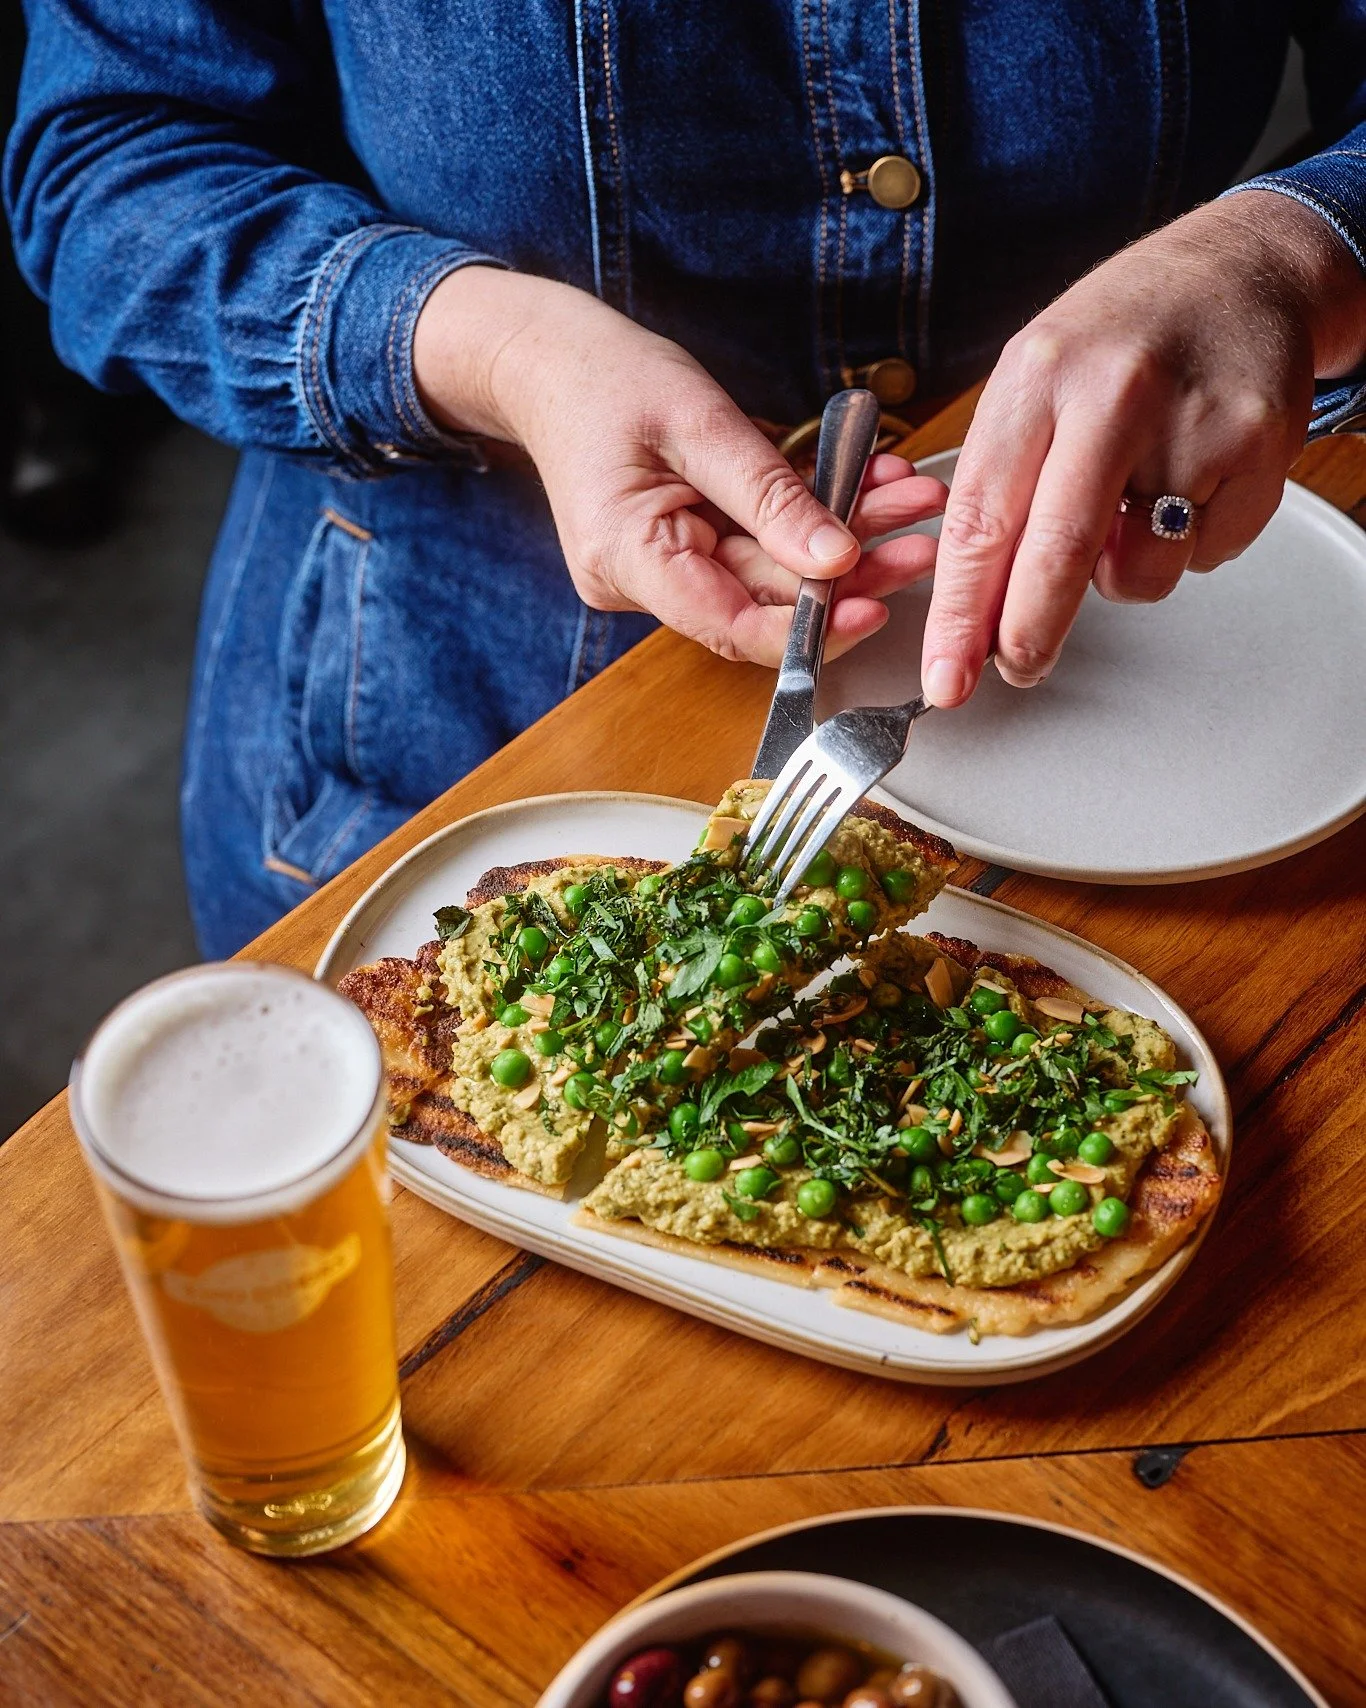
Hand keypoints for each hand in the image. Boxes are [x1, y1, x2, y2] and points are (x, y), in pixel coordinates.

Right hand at [413, 268, 946, 663]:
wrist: (545, 358)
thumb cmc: (603, 376)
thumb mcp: (698, 420)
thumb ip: (769, 495)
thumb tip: (838, 561)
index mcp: (628, 559)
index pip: (730, 626)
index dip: (807, 629)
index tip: (875, 606)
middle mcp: (642, 581)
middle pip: (762, 600)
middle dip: (850, 569)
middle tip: (922, 538)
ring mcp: (662, 569)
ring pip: (771, 572)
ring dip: (845, 537)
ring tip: (910, 500)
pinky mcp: (682, 548)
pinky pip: (759, 545)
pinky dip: (811, 518)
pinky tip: (866, 486)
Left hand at [920, 191, 1365, 705]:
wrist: (1241, 268)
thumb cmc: (1121, 332)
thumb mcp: (1033, 378)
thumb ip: (1000, 481)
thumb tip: (972, 603)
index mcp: (1039, 376)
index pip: (982, 520)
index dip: (959, 613)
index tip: (947, 673)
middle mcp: (1115, 394)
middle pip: (1059, 555)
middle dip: (1028, 633)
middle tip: (1016, 667)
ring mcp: (1194, 422)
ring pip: (1140, 572)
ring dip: (1122, 576)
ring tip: (1129, 511)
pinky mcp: (1259, 448)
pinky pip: (1206, 555)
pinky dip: (1188, 545)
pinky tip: (1188, 483)